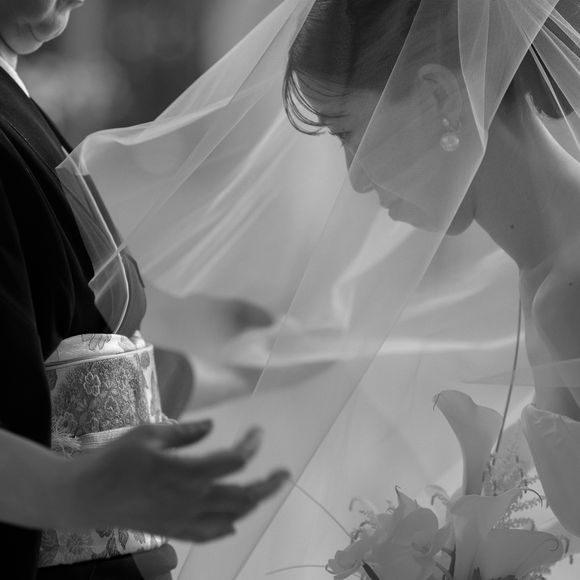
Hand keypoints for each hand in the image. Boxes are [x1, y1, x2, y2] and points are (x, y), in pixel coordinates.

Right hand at [62, 421, 288, 541]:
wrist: (85, 497)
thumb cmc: (115, 459)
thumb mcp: (149, 434)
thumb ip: (185, 432)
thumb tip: (211, 426)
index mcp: (187, 472)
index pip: (234, 461)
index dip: (251, 446)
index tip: (257, 433)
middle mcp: (191, 499)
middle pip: (243, 496)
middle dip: (268, 485)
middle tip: (283, 473)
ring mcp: (184, 519)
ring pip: (231, 517)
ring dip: (252, 504)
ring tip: (264, 490)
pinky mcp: (174, 531)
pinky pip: (210, 533)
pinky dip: (228, 525)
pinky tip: (233, 519)